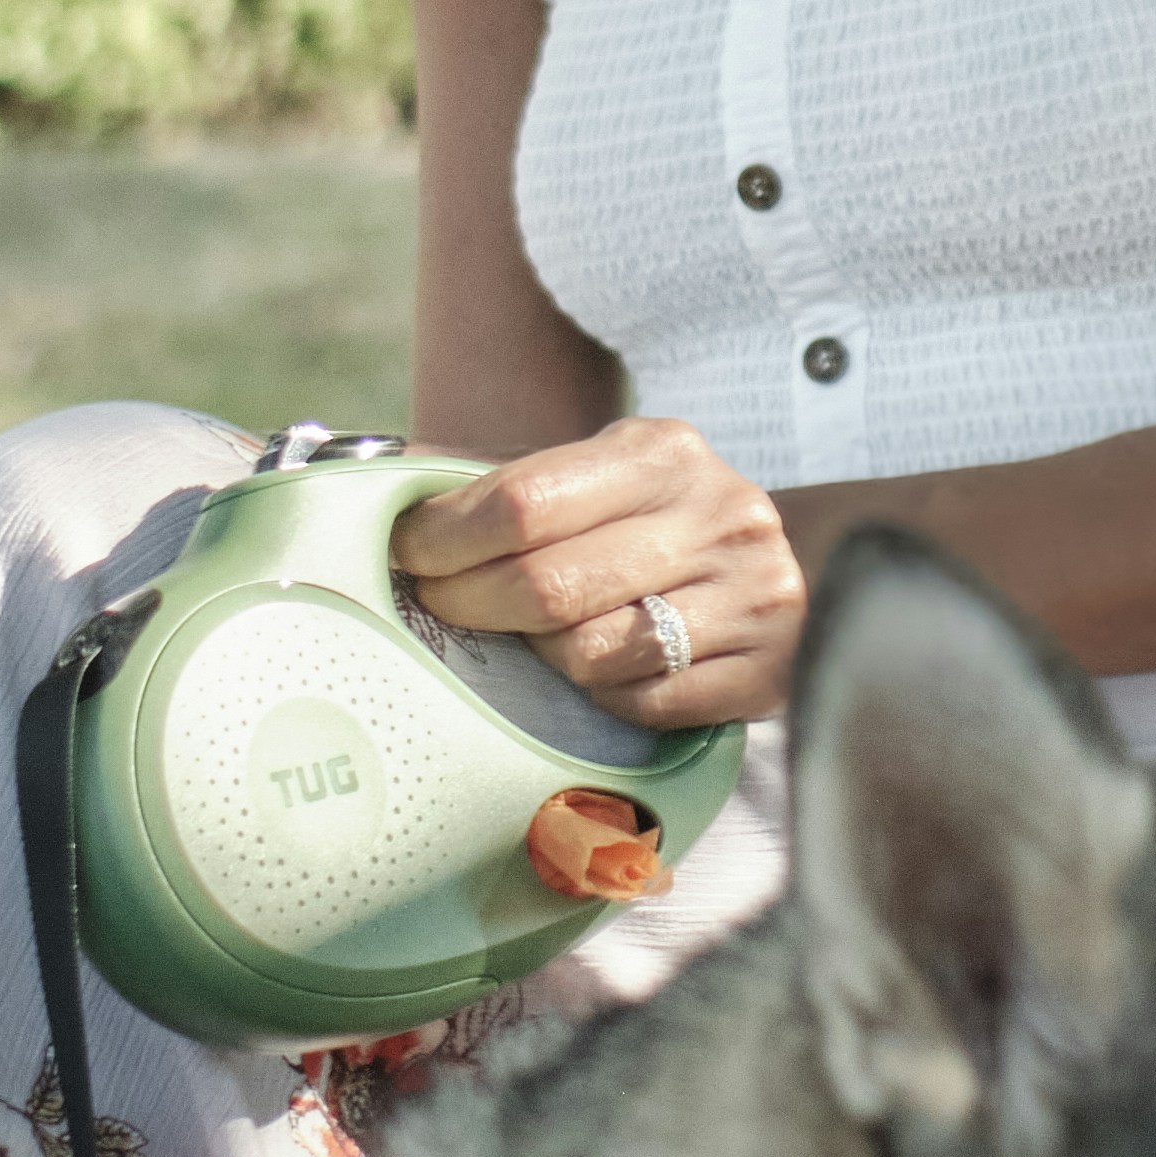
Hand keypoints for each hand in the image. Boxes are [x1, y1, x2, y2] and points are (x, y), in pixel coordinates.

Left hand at [393, 416, 805, 730]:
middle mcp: (721, 514)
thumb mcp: (599, 476)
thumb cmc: (651, 523)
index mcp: (664, 453)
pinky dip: (608, 696)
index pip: (522, 502)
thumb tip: (375, 493)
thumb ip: (508, 487)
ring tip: (545, 636)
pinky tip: (608, 669)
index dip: (445, 539)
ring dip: (547, 655)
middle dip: (472, 604)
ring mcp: (753, 595)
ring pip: (591, 654)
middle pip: (548, 585)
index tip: (406, 557)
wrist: (779, 567)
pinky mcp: (767, 670)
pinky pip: (641, 703)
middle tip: (444, 607)